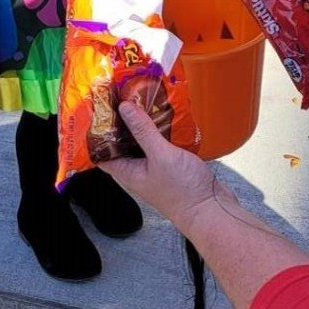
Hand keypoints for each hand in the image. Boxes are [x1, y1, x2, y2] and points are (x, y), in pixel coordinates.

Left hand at [101, 102, 226, 234]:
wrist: (211, 210)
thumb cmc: (183, 191)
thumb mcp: (160, 156)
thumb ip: (142, 131)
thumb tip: (124, 108)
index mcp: (127, 172)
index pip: (102, 152)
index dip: (97, 133)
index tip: (98, 110)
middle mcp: (138, 170)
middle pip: (123, 143)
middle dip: (122, 122)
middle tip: (121, 98)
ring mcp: (155, 167)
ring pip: (143, 142)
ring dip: (143, 124)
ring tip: (142, 100)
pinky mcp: (172, 164)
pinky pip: (161, 143)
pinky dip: (161, 130)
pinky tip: (166, 115)